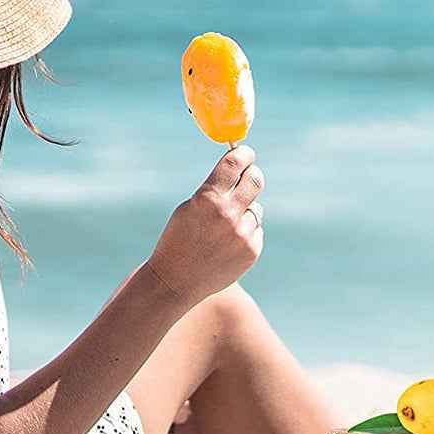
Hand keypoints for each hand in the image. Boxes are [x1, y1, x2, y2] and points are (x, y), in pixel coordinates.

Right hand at [145, 145, 264, 308]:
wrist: (176, 280)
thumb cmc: (178, 239)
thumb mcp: (188, 208)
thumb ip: (214, 191)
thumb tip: (240, 172)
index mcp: (207, 198)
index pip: (235, 164)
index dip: (244, 154)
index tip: (246, 153)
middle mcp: (227, 214)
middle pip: (256, 180)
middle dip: (253, 174)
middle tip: (250, 174)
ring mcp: (242, 234)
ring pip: (256, 209)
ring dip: (245, 211)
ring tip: (225, 227)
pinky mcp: (251, 251)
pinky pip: (256, 230)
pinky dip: (246, 233)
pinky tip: (227, 245)